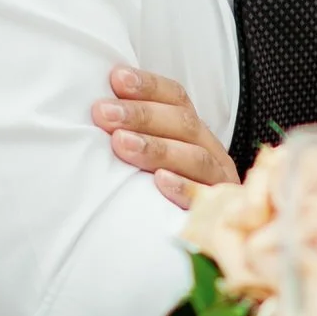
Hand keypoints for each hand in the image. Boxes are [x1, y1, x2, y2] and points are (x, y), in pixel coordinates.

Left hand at [92, 66, 235, 208]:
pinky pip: (205, 200)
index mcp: (193, 131)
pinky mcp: (219, 214)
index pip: (176, 97)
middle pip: (183, 123)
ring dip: (157, 147)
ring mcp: (218, 182)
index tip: (115, 79)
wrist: (214, 236)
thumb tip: (97, 107)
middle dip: (141, 115)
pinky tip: (158, 182)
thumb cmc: (160, 191)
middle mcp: (210, 150)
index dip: (148, 86)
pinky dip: (183, 188)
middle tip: (103, 113)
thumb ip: (132, 132)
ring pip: (194, 157)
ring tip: (121, 143)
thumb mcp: (152, 156)